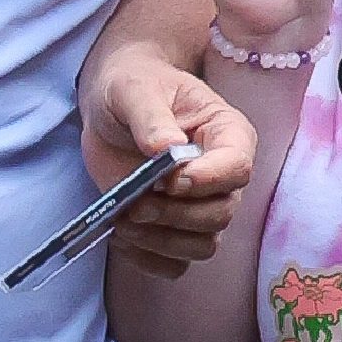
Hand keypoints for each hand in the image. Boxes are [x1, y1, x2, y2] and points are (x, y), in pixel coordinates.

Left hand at [80, 0, 260, 278]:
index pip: (235, 169)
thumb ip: (150, 115)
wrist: (106, 104)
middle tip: (131, 192)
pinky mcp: (178, 227)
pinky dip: (145, 256)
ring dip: (153, 235)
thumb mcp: (129, 86)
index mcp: (229, 131)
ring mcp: (202, 202)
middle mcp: (224, 168)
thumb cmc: (122, 79)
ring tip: (121, 209)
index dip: (204, 178)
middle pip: (217, 214)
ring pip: (198, 243)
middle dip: (169, 210)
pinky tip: (122, 232)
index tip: (165, 173)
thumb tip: (165, 155)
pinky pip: (175, 262)